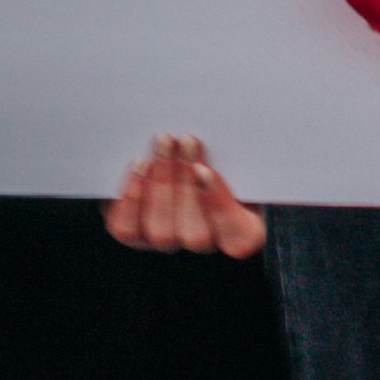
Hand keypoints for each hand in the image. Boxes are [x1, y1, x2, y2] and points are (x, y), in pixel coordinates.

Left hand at [110, 132, 266, 257]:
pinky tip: (140, 165)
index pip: (241, 237)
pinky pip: (130, 229)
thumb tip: (250, 136)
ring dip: (161, 184)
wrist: (185, 148)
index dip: (220, 206)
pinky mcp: (137, 233)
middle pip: (196, 235)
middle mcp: (206, 242)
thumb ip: (242, 156)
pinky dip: (133, 199)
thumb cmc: (226, 150)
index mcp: (245, 230)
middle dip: (185, 184)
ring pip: (162, 232)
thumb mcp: (241, 153)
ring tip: (163, 144)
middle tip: (185, 140)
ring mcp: (169, 240)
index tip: (204, 170)